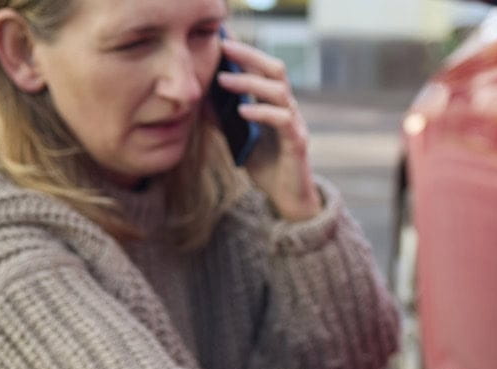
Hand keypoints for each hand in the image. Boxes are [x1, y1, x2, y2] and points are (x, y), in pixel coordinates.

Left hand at [215, 38, 320, 220]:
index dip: (246, 53)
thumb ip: (223, 118)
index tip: (222, 41)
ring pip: (279, 91)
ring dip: (250, 83)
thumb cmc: (265, 165)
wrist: (287, 198)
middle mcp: (288, 108)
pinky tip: (242, 111)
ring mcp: (295, 124)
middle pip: (275, 70)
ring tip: (224, 81)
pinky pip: (283, 120)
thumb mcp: (237, 138)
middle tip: (224, 49)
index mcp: (275, 103)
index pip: (264, 69)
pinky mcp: (297, 142)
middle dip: (250, 57)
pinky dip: (262, 112)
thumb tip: (199, 98)